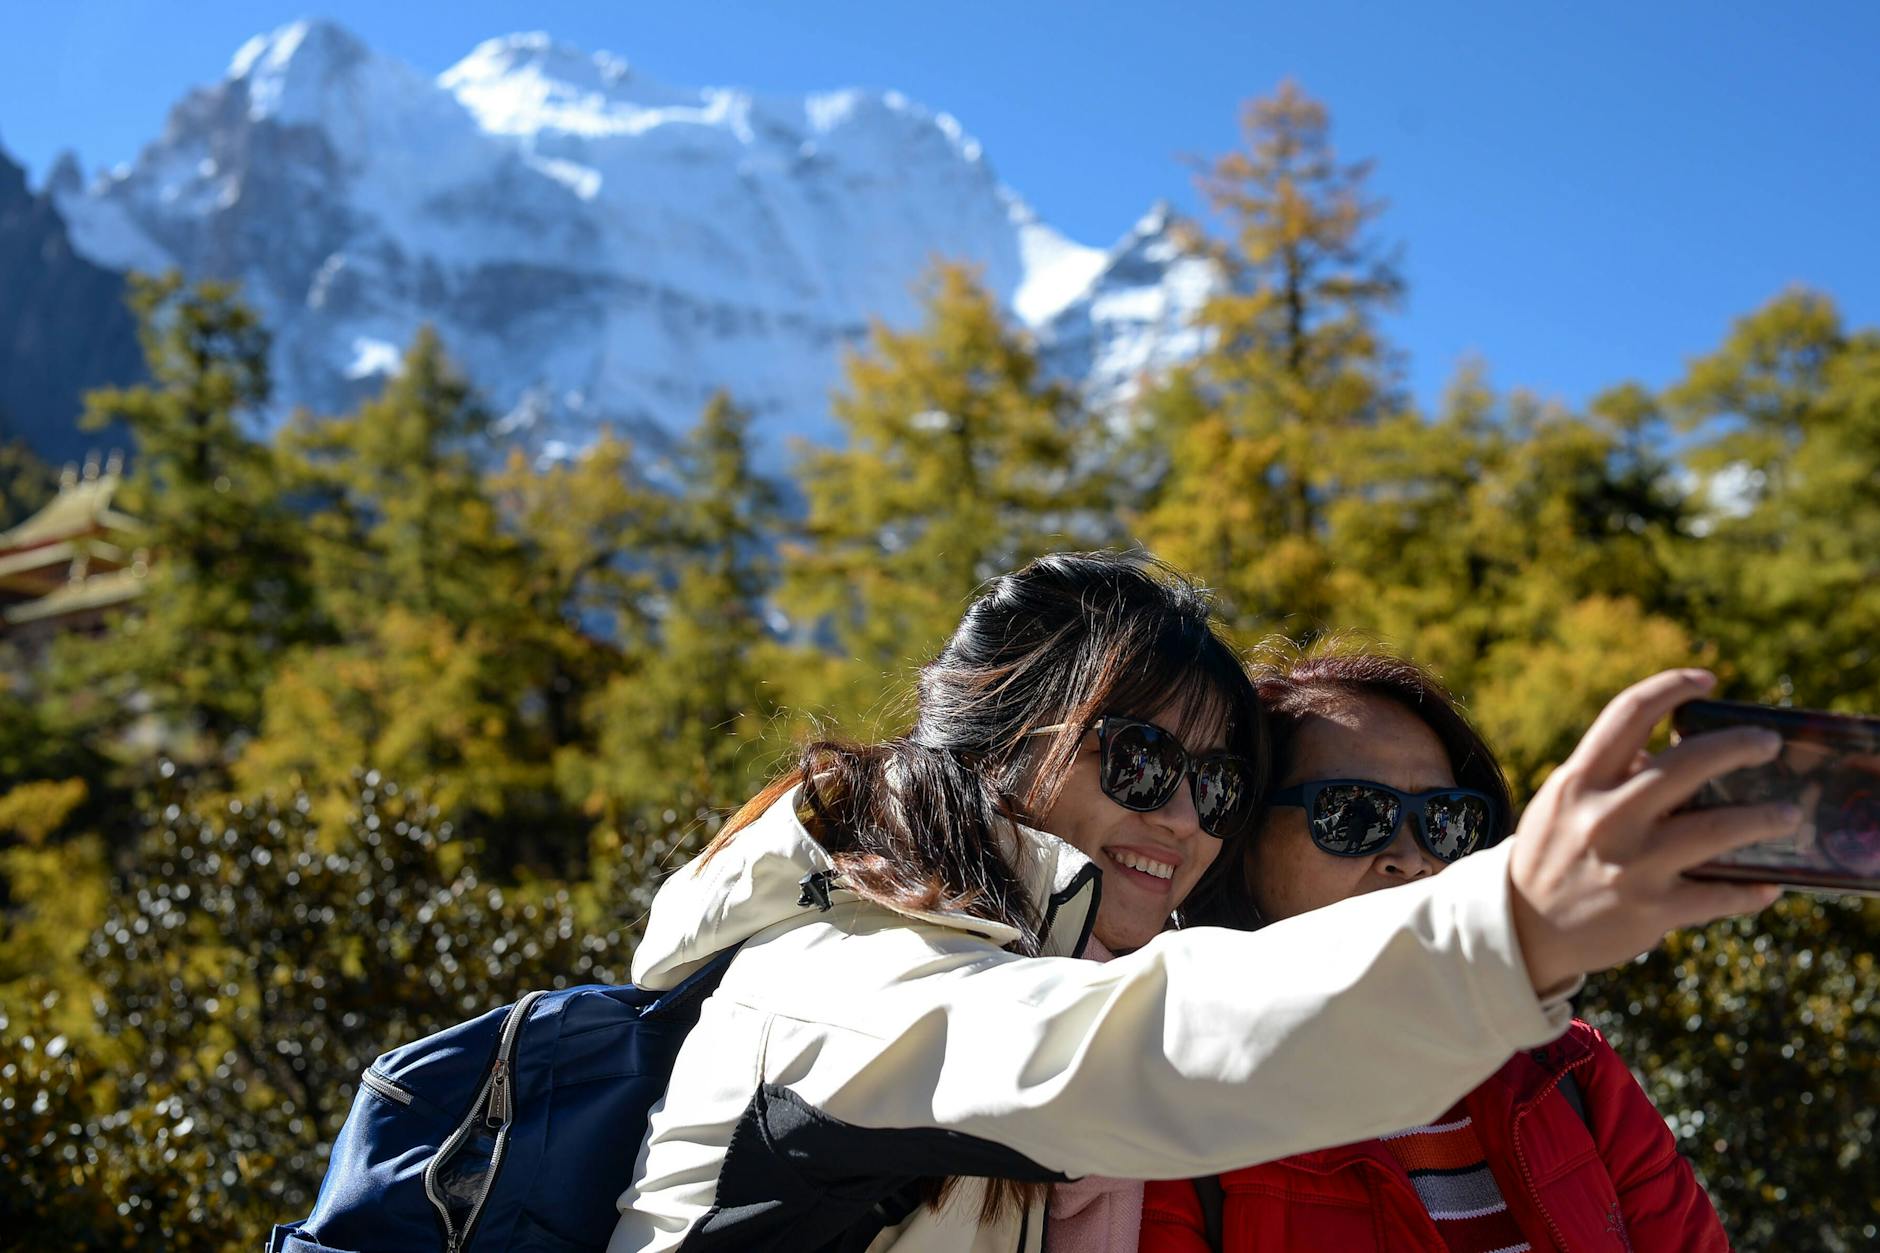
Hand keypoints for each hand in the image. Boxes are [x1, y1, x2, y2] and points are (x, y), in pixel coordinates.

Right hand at [1508, 669, 1792, 992]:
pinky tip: (1766, 885)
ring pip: (1718, 829)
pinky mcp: (1651, 909)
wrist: (1522, 929)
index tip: (1705, 679)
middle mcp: (1606, 817)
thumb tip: (1662, 754)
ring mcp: (1632, 864)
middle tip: (1768, 744)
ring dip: (1763, 818)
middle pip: (1688, 764)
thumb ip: (1609, 777)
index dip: (1672, 686)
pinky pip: (1718, 895)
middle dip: (1740, 746)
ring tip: (1787, 815)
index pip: (1628, 713)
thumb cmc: (1551, 854)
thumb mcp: (1564, 804)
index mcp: (1580, 782)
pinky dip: (1750, 890)